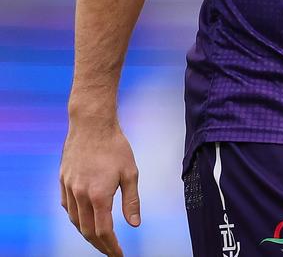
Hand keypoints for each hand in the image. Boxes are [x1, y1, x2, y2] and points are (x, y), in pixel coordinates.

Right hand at [60, 119, 140, 255]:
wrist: (91, 123)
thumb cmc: (114, 145)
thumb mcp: (130, 172)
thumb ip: (131, 200)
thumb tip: (134, 224)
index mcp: (99, 195)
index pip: (103, 231)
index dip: (112, 247)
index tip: (119, 255)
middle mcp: (80, 195)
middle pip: (87, 231)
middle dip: (100, 245)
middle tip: (111, 251)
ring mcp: (69, 188)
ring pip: (74, 221)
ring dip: (86, 233)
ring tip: (99, 238)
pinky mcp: (62, 180)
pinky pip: (67, 207)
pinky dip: (75, 217)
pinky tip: (83, 218)